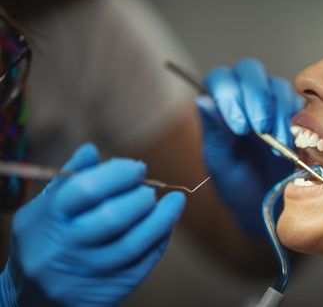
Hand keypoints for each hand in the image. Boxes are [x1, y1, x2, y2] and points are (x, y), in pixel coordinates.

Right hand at [0, 143, 184, 306]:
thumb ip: (70, 179)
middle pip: (112, 218)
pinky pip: (140, 267)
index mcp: (47, 218)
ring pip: (131, 246)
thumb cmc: (46, 237)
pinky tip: (165, 227)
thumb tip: (91, 150)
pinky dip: (158, 243)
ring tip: (172, 204)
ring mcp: (82, 275)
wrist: (30, 294)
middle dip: (140, 198)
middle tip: (150, 190)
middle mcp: (61, 250)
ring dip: (160, 220)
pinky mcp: (101, 295)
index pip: (87, 189)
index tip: (138, 168)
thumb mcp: (47, 206)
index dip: (119, 174)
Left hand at [196, 58, 302, 234]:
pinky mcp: (297, 114)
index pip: (220, 79)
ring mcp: (273, 102)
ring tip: (277, 143)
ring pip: (277, 86)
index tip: (238, 126)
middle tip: (260, 129)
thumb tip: (204, 101)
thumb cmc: (237, 183)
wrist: (266, 204)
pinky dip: (297, 122)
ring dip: (278, 113)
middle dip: (256, 98)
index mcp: (220, 103)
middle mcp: (246, 95)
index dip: (228, 95)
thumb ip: (215, 132)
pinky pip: (300, 105)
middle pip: (250, 71)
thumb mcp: (220, 163)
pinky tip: (292, 143)